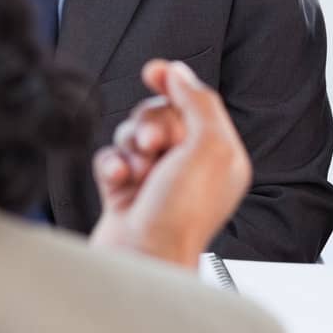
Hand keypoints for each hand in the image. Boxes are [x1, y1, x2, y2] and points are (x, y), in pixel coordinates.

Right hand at [88, 59, 250, 267]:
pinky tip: (119, 180)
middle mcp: (190, 167)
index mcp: (221, 156)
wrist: (143, 260)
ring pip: (132, 134)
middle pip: (160, 115)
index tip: (153, 72)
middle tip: (154, 147)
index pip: (196, 104)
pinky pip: (111, 157)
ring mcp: (156, 181)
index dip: (175, 84)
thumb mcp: (208, 147)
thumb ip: (198, 102)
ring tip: (138, 172)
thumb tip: (180, 73)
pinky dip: (112, 165)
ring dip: (130, 147)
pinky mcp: (125, 192)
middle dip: (151, 125)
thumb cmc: (180, 217)